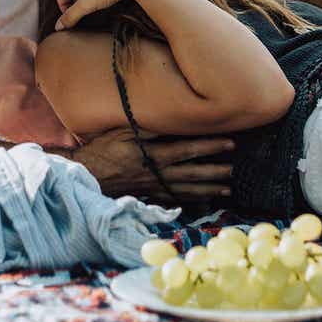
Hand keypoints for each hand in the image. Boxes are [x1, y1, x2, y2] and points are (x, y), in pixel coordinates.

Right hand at [72, 127, 234, 200]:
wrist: (86, 175)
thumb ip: (147, 127)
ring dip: (208, 189)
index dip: (209, 146)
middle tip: (234, 169)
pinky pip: (174, 200)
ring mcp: (153, 187)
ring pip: (186, 189)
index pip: (187, 149)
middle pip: (191, 172)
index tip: (229, 143)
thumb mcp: (122, 131)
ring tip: (227, 189)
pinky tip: (204, 202)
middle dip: (214, 171)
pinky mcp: (149, 195)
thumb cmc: (102, 149)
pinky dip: (191, 201)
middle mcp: (155, 173)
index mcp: (151, 154)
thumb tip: (171, 119)